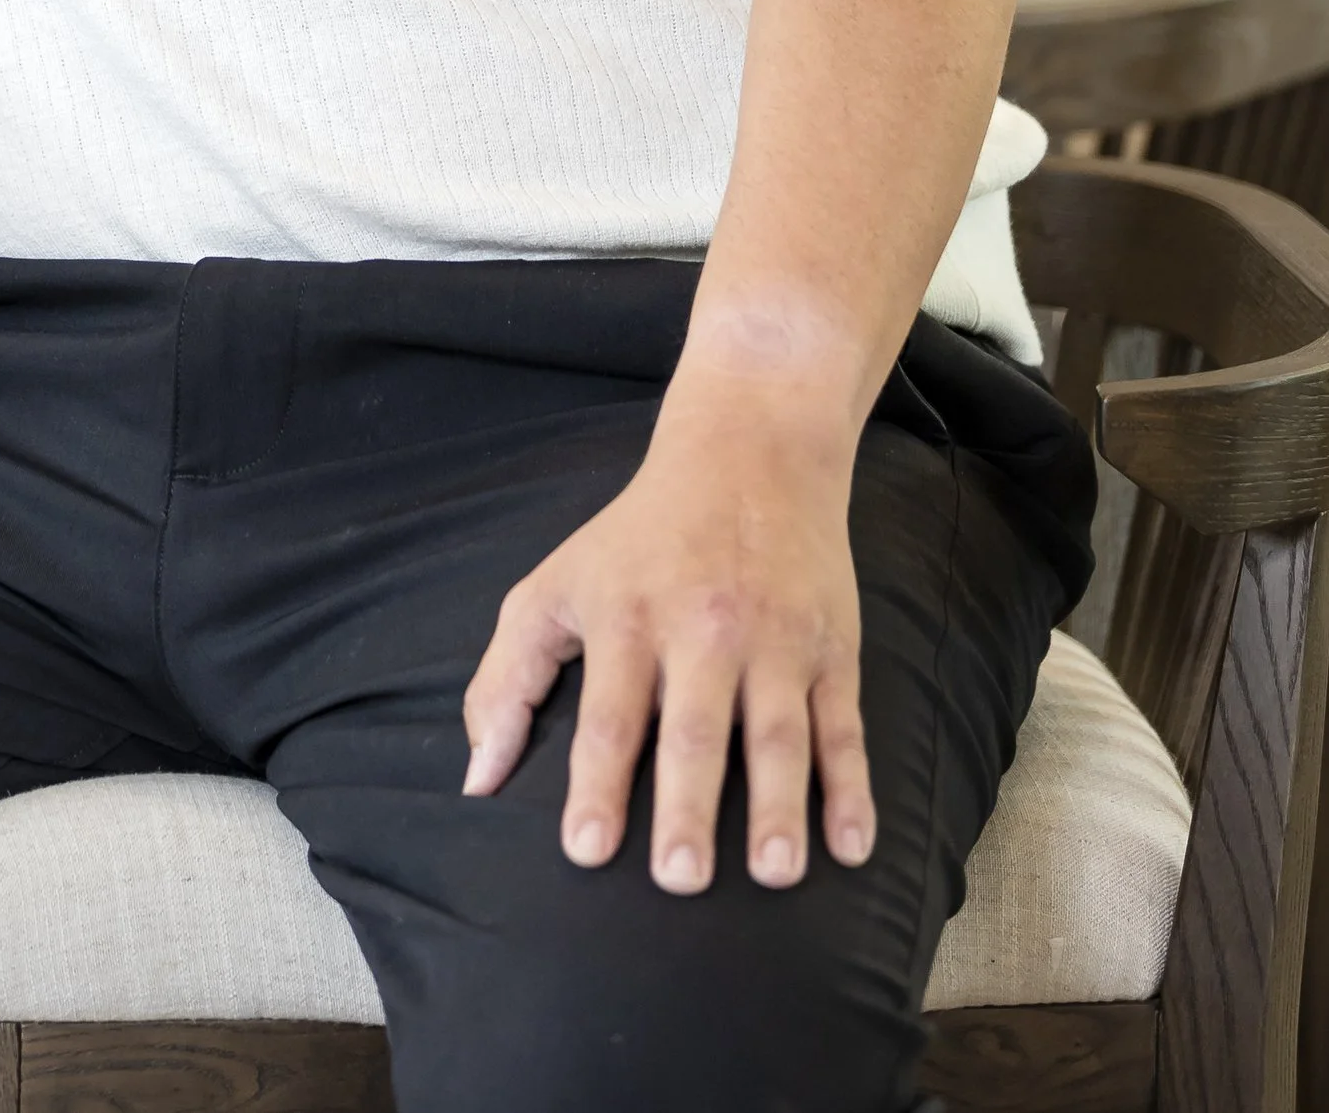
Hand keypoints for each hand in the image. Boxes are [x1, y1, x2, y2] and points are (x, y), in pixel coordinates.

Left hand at [459, 382, 873, 895]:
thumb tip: (476, 782)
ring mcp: (774, 638)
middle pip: (694, 729)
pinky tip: (853, 846)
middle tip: (680, 880)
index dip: (596, 784)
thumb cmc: (635, 540)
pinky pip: (844, 725)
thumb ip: (508, 682)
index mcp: (629, 618)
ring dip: (778, 808)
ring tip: (773, 875)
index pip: (609, 714)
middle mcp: (703, 629)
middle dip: (687, 806)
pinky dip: (854, 788)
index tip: (587, 852)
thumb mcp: (554, 585)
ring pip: (778, 732)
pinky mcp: (832, 644)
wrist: (749, 450)